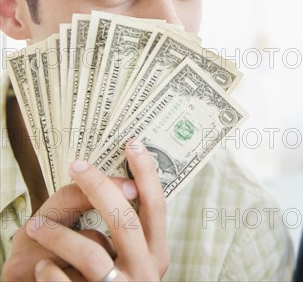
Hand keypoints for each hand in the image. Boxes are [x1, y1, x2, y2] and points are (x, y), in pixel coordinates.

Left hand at [4, 141, 168, 281]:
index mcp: (158, 253)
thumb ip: (131, 228)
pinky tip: (40, 269)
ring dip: (58, 234)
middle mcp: (146, 271)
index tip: (133, 143)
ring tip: (34, 227)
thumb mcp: (134, 259)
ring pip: (90, 251)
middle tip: (77, 165)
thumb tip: (120, 182)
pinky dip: (48, 272)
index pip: (157, 205)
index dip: (147, 173)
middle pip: (124, 220)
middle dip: (99, 187)